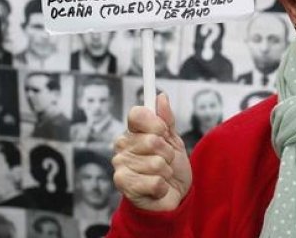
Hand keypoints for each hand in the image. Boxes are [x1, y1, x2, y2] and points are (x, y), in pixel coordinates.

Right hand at [112, 93, 191, 211]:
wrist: (172, 198)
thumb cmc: (172, 168)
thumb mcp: (174, 141)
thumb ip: (166, 120)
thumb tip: (161, 97)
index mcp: (133, 133)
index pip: (137, 114)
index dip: (156, 123)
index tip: (164, 132)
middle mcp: (122, 147)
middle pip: (152, 139)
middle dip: (167, 152)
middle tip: (166, 161)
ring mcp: (121, 166)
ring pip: (156, 163)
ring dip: (166, 171)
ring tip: (161, 176)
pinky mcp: (124, 185)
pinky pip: (155, 181)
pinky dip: (162, 186)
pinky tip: (157, 189)